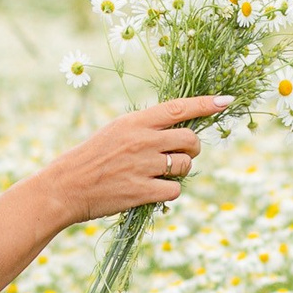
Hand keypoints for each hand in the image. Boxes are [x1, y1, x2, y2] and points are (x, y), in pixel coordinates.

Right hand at [34, 95, 227, 226]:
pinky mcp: (142, 191)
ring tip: (160, 173)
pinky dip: (169, 191)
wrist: (66, 186)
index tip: (225, 101)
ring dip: (180, 171)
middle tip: (182, 154)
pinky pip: (174, 190)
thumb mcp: (116, 131)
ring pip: (185, 165)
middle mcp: (142, 141)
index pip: (178, 108)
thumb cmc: (92, 157)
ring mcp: (143, 166)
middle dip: (193, 149)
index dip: (205, 104)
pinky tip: (152, 190)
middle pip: (191, 140)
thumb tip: (179, 127)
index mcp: (135, 122)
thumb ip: (146, 128)